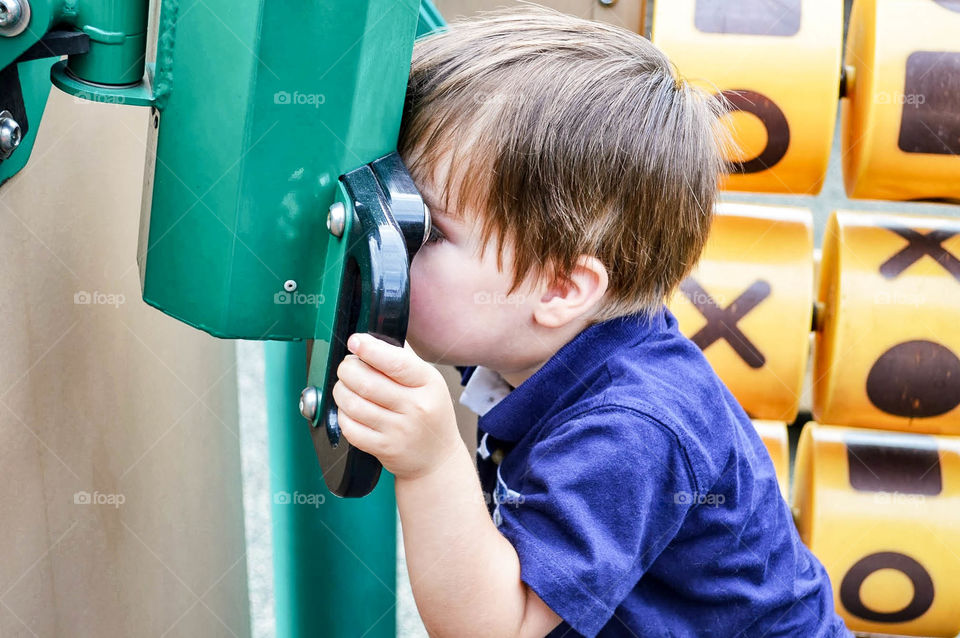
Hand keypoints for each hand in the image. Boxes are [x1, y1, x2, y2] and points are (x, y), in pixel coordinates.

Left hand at [333, 332, 463, 480]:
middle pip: (367, 383)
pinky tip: (350, 410)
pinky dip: (343, 415)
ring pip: (354, 404)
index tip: (355, 341)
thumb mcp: (429, 383)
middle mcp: (415, 407)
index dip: (369, 349)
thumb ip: (404, 360)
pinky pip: (350, 428)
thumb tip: (374, 339)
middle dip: (347, 370)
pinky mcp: (384, 448)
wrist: (437, 458)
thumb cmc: (430, 415)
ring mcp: (399, 430)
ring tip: (345, 387)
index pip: (395, 362)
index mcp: (428, 384)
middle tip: (347, 367)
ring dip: (341, 391)